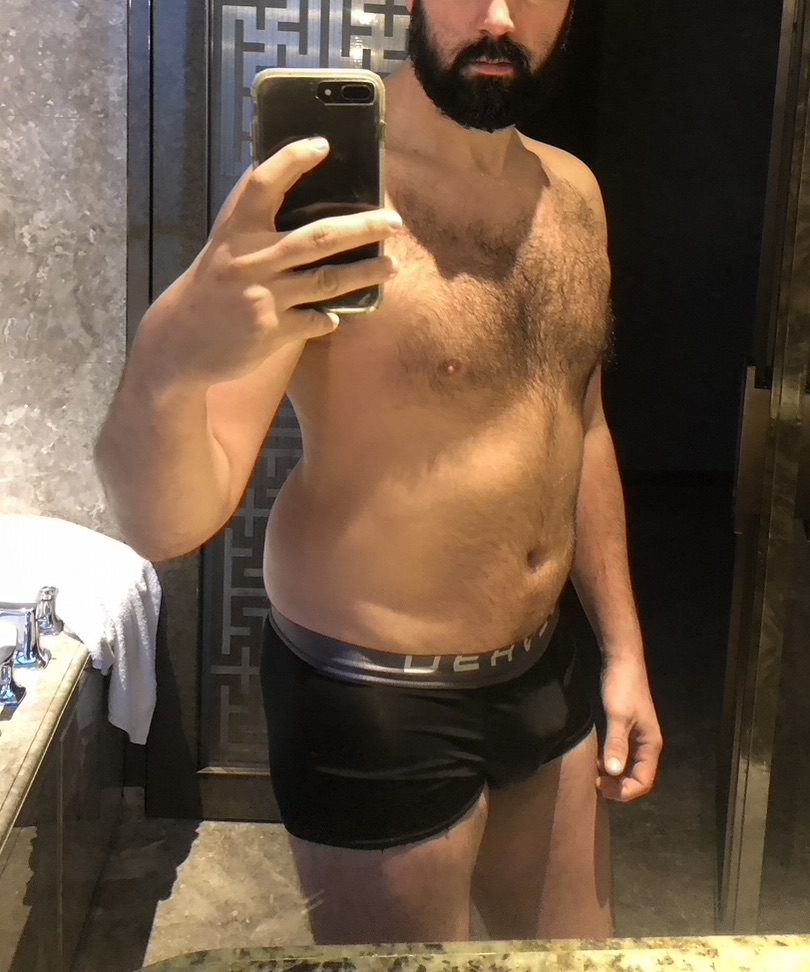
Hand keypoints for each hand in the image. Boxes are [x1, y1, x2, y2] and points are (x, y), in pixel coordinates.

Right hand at [145, 137, 400, 384]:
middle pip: (317, 238)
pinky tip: (338, 315)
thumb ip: (249, 217)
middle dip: (362, 228)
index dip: (291, 160)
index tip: (322, 145)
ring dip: (365, 273)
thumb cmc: (210, 287)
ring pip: (327, 281)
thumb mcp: (222, 246)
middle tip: (394, 222)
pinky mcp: (272, 331)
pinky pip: (316, 321)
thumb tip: (275, 171)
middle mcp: (250, 260)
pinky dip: (330, 318)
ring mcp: (263, 298)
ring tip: (392, 266)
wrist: (180, 341)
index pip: (262, 184)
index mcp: (235, 231)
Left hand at [597, 655, 662, 801]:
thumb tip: (614, 773)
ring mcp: (638, 737)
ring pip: (631, 767)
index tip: (603, 789)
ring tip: (596, 776)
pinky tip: (598, 760)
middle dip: (620, 787)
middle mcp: (647, 744)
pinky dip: (612, 763)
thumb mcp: (617, 716)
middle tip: (597, 785)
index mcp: (650, 744)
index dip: (626, 791)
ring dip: (616, 776)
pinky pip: (624, 755)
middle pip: (638, 777)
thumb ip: (616, 744)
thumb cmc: (622, 687)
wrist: (622, 661)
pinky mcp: (628, 729)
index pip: (644, 781)